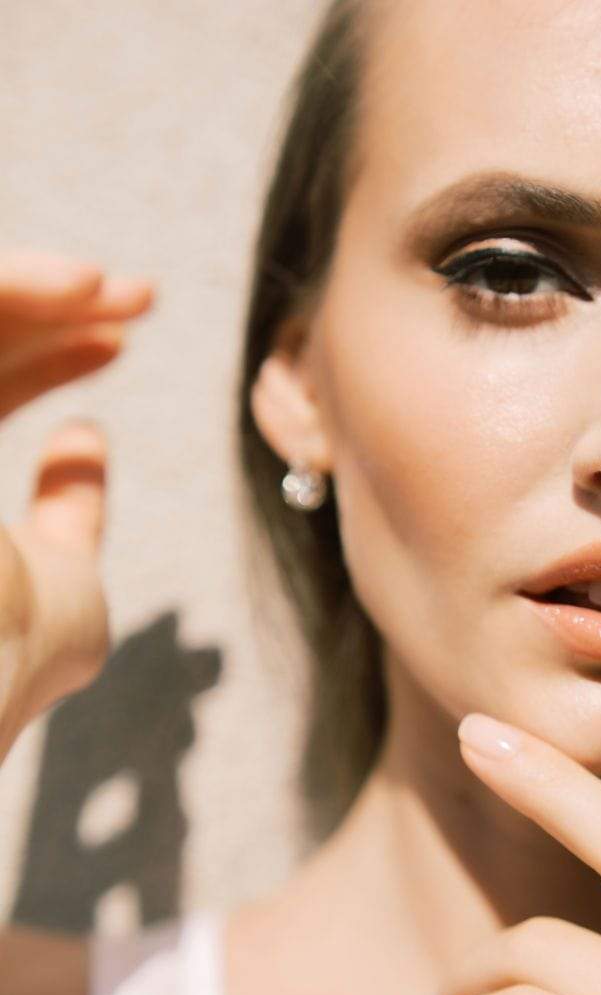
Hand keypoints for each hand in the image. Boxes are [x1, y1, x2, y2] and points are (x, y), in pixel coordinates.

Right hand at [0, 250, 153, 758]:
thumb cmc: (19, 652)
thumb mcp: (64, 584)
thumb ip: (68, 514)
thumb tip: (84, 437)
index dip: (46, 359)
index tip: (119, 340)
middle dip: (52, 308)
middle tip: (138, 294)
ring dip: (38, 287)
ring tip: (121, 288)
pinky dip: (14, 288)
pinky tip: (89, 288)